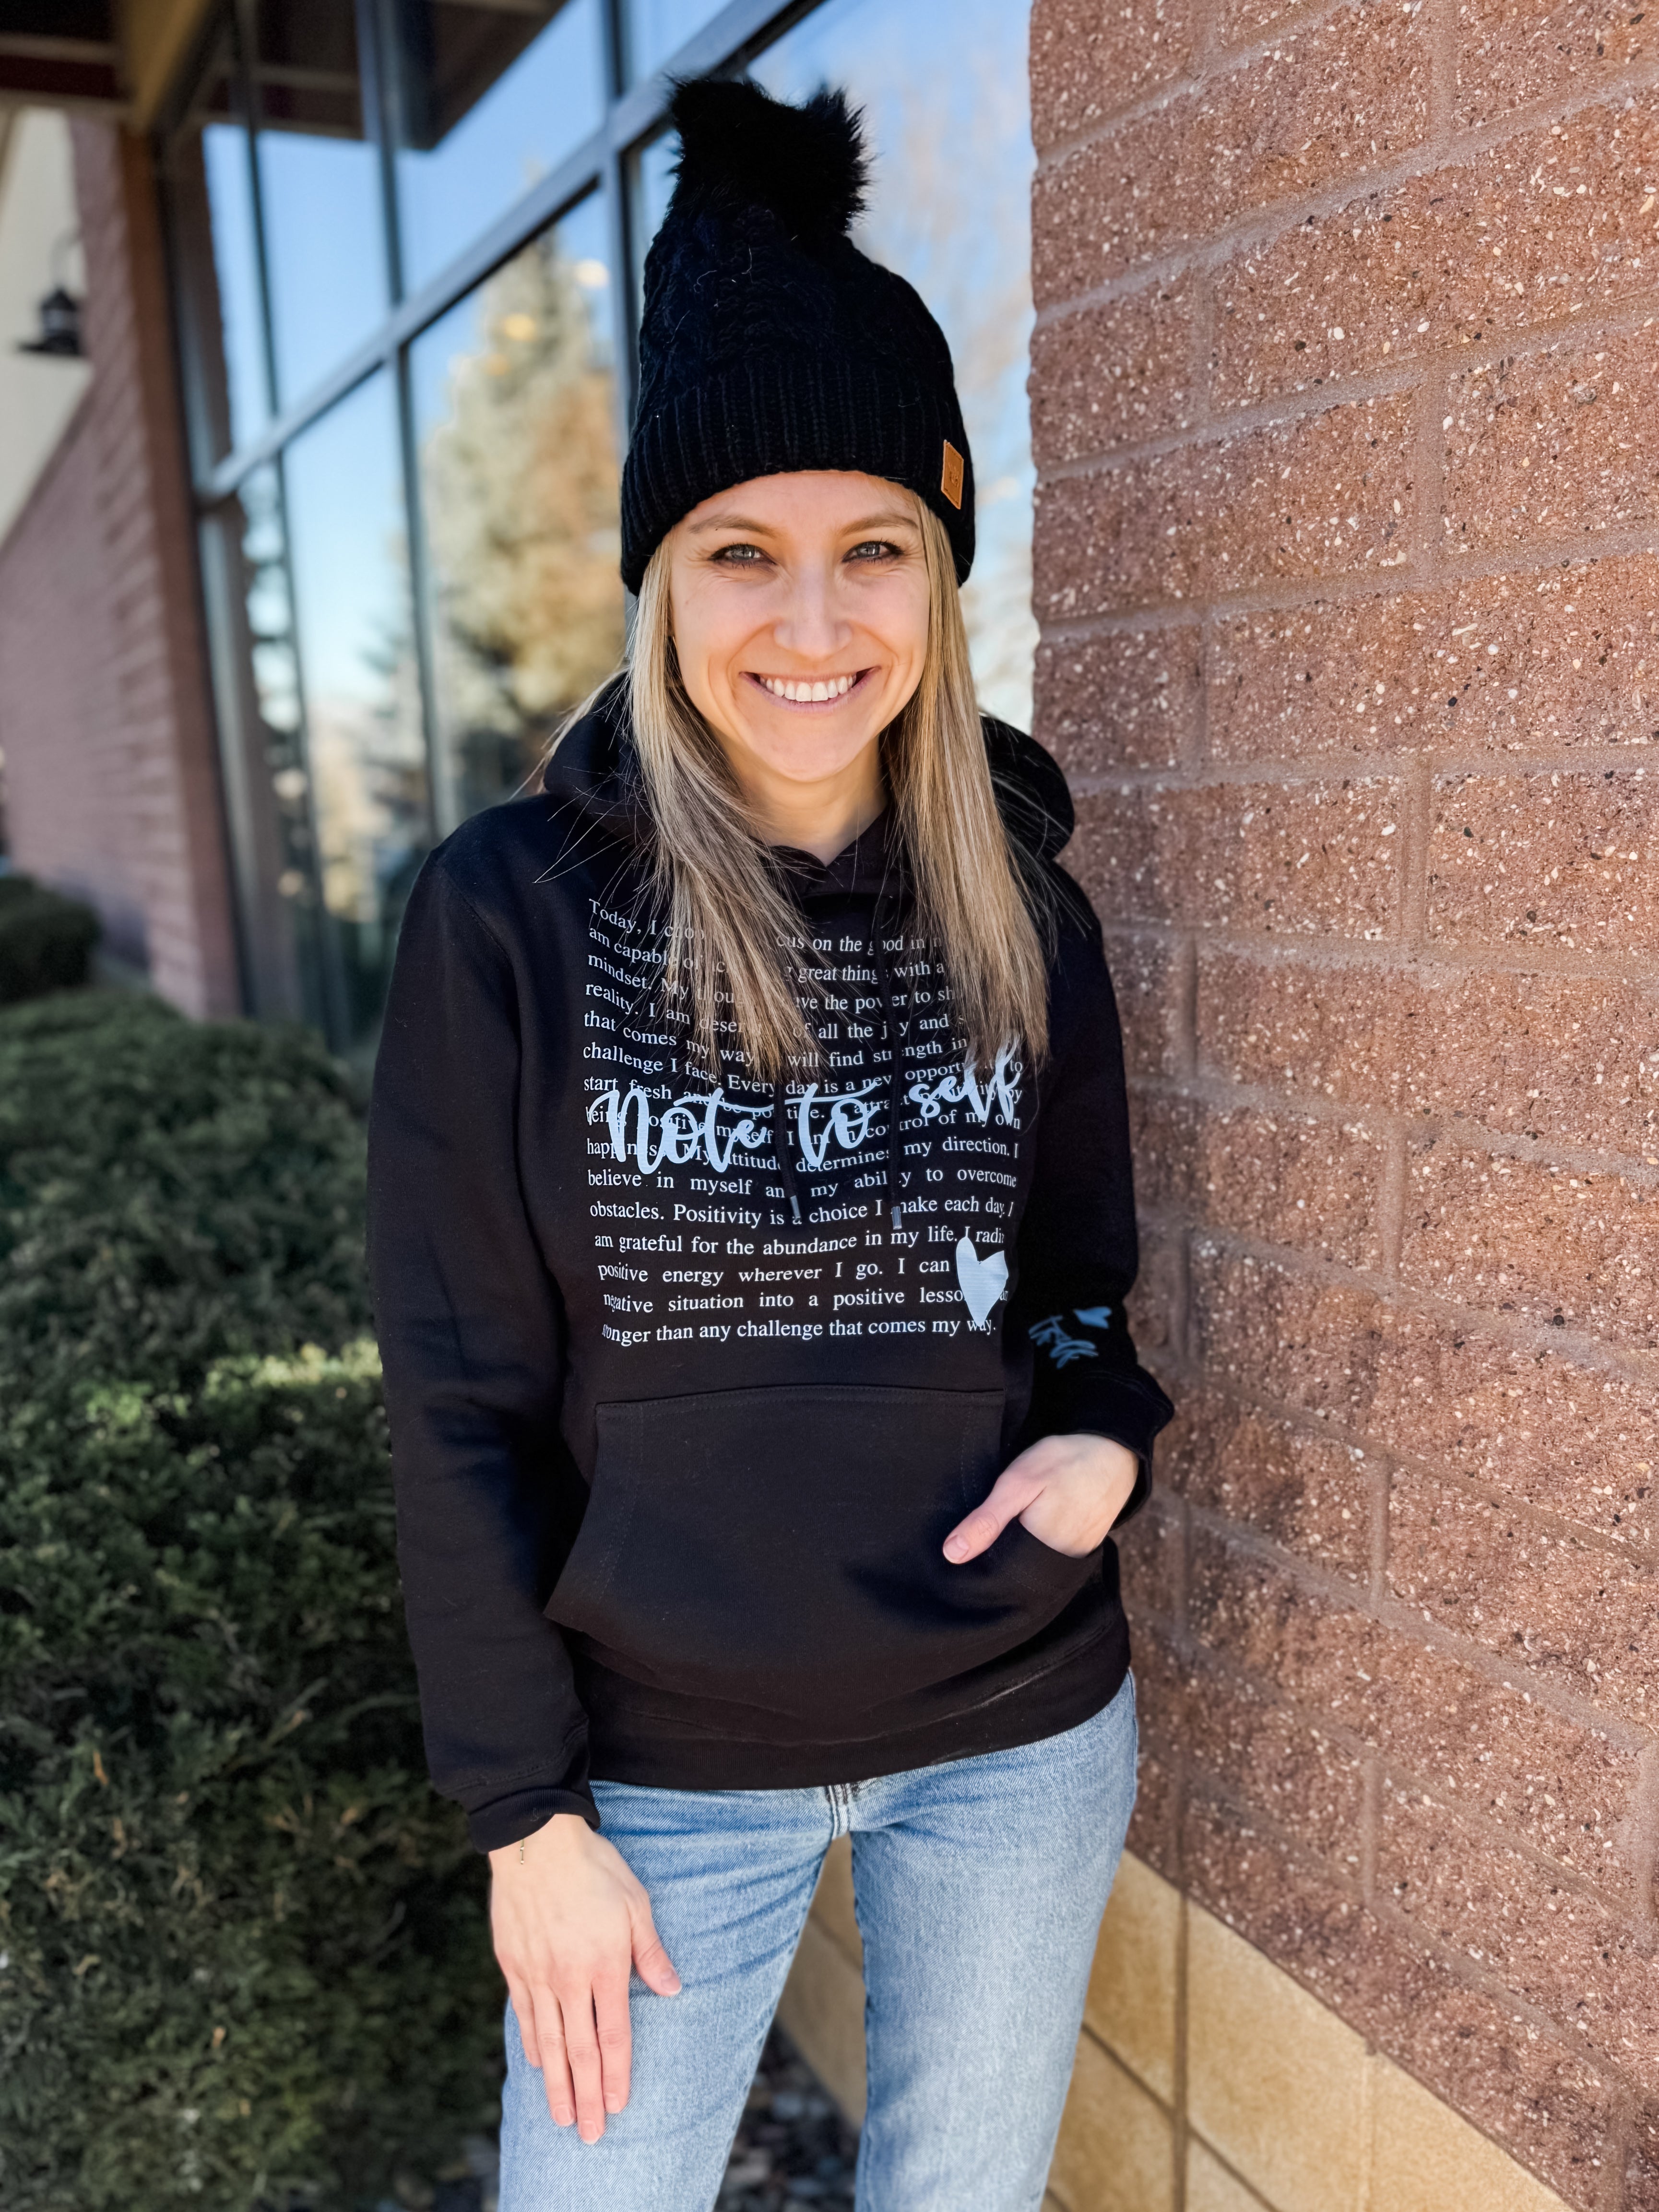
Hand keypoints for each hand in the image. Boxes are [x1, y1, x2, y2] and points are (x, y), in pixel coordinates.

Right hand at [489, 1811, 679, 2141]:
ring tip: (561, 2117)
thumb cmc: (594, 1868)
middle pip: (579, 2050)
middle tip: (590, 2134)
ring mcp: (537, 1975)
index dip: (616, 2074)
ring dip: (556, 2084)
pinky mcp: (514, 1965)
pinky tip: (537, 2065)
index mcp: (603, 1965)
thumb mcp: (635, 1903)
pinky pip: (525, 2015)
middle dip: (586, 2097)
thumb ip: (650, 1951)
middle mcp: (568, 1978)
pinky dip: (532, 2044)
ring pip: (549, 2043)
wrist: (537, 1840)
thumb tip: (672, 1990)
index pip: (613, 2034)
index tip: (618, 2105)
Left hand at [942, 1433, 1139, 1563]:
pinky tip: (1035, 1525)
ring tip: (1015, 1523)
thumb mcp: (1017, 1483)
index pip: (996, 1572)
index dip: (980, 1559)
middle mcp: (1059, 1564)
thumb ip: (987, 1521)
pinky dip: (1039, 1546)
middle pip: (1016, 1573)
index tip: (968, 1543)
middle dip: (999, 1556)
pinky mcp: (1084, 1552)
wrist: (1113, 1453)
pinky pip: (1053, 1559)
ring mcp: (1074, 1559)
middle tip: (998, 1522)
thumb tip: (952, 1554)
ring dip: (1019, 1551)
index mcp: (1037, 1549)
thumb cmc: (1063, 1463)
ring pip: (1034, 1567)